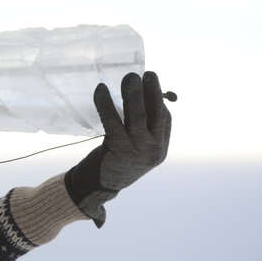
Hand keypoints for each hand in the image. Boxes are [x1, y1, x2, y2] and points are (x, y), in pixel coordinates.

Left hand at [65, 71, 171, 226]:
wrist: (97, 187)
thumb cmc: (116, 161)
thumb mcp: (136, 146)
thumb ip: (143, 124)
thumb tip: (158, 95)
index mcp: (160, 149)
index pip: (164, 119)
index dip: (159, 98)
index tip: (151, 81)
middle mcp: (153, 150)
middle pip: (155, 114)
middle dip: (151, 92)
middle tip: (145, 73)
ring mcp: (136, 150)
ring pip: (136, 116)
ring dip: (133, 94)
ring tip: (130, 77)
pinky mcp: (117, 149)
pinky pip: (112, 121)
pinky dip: (106, 104)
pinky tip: (100, 90)